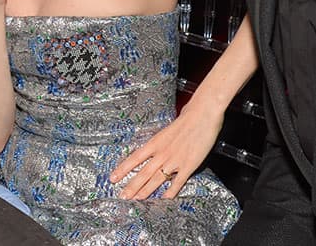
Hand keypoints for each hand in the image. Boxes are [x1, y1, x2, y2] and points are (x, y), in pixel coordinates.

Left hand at [109, 98, 223, 199]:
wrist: (202, 115)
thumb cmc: (187, 118)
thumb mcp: (167, 129)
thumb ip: (160, 139)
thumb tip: (156, 144)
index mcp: (155, 142)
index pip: (134, 158)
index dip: (123, 169)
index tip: (113, 178)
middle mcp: (162, 153)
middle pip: (143, 173)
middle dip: (131, 186)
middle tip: (122, 196)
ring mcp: (175, 160)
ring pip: (156, 179)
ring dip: (145, 191)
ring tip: (136, 200)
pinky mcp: (188, 165)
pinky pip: (177, 182)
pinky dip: (170, 192)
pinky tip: (163, 200)